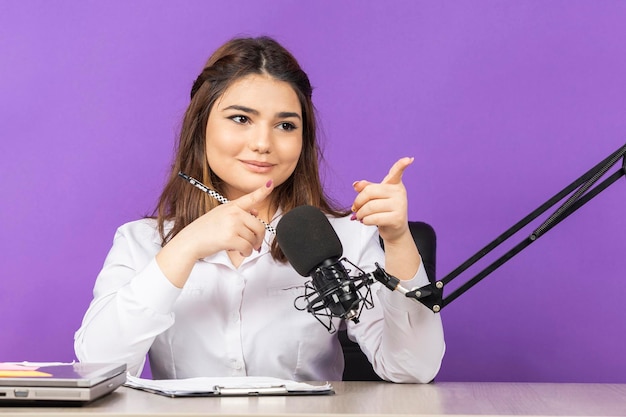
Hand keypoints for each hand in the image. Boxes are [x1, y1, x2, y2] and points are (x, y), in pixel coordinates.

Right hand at [157, 180, 273, 287]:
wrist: (189, 241)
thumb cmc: (204, 230)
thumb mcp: (220, 215)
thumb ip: (239, 213)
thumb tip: (257, 213)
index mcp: (231, 206)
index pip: (250, 197)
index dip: (263, 190)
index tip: (270, 183)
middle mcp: (234, 213)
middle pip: (259, 226)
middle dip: (259, 238)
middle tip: (254, 244)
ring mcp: (232, 225)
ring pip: (254, 238)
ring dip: (250, 247)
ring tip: (241, 248)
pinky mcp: (230, 238)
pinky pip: (248, 247)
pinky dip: (246, 253)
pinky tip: (240, 252)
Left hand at [351, 157, 412, 242]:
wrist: (394, 230)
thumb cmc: (384, 210)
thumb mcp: (376, 197)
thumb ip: (366, 188)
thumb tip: (356, 184)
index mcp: (394, 184)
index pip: (397, 172)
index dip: (402, 164)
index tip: (408, 159)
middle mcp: (399, 192)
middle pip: (370, 192)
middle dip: (358, 201)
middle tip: (355, 208)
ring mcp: (400, 205)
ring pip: (370, 207)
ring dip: (361, 213)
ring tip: (360, 216)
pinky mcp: (397, 218)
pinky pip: (374, 218)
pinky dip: (366, 221)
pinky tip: (366, 221)